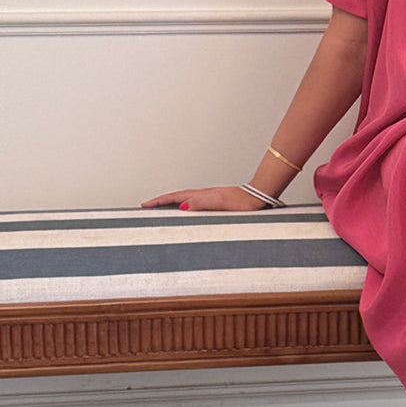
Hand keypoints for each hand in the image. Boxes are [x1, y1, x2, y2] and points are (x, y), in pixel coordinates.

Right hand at [140, 186, 267, 211]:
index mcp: (202, 195)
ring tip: (161, 209)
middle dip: (161, 201)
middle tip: (147, 206)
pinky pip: (194, 202)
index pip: (175, 197)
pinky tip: (186, 211)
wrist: (260, 195)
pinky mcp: (216, 201)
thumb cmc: (244, 201)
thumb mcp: (220, 203)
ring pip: (185, 199)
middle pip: (177, 197)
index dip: (160, 201)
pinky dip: (185, 205)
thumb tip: (182, 208)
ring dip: (171, 203)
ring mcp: (210, 197)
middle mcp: (204, 195)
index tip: (145, 205)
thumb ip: (201, 204)